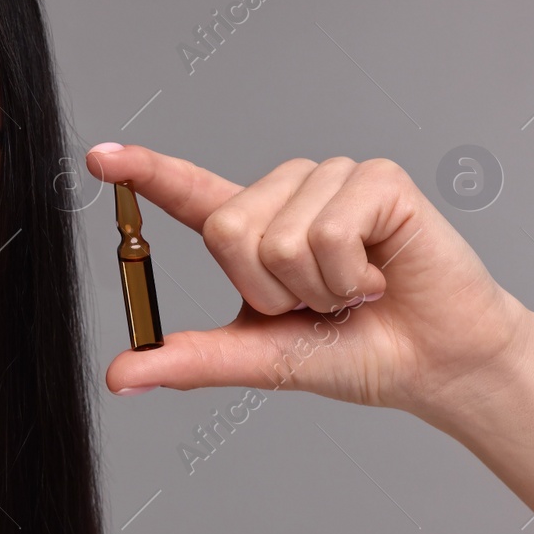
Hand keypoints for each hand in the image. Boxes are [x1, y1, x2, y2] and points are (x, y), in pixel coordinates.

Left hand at [85, 145, 533, 417]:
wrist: (433, 363)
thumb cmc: (354, 352)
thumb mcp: (260, 357)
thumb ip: (191, 360)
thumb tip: (119, 375)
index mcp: (253, 230)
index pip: (188, 193)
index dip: (144, 174)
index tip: (100, 158)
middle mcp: (287, 194)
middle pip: (227, 231)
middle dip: (269, 289)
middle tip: (317, 304)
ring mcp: (331, 180)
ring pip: (279, 236)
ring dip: (317, 288)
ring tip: (353, 291)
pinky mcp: (377, 179)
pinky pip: (327, 233)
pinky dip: (351, 276)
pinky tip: (380, 277)